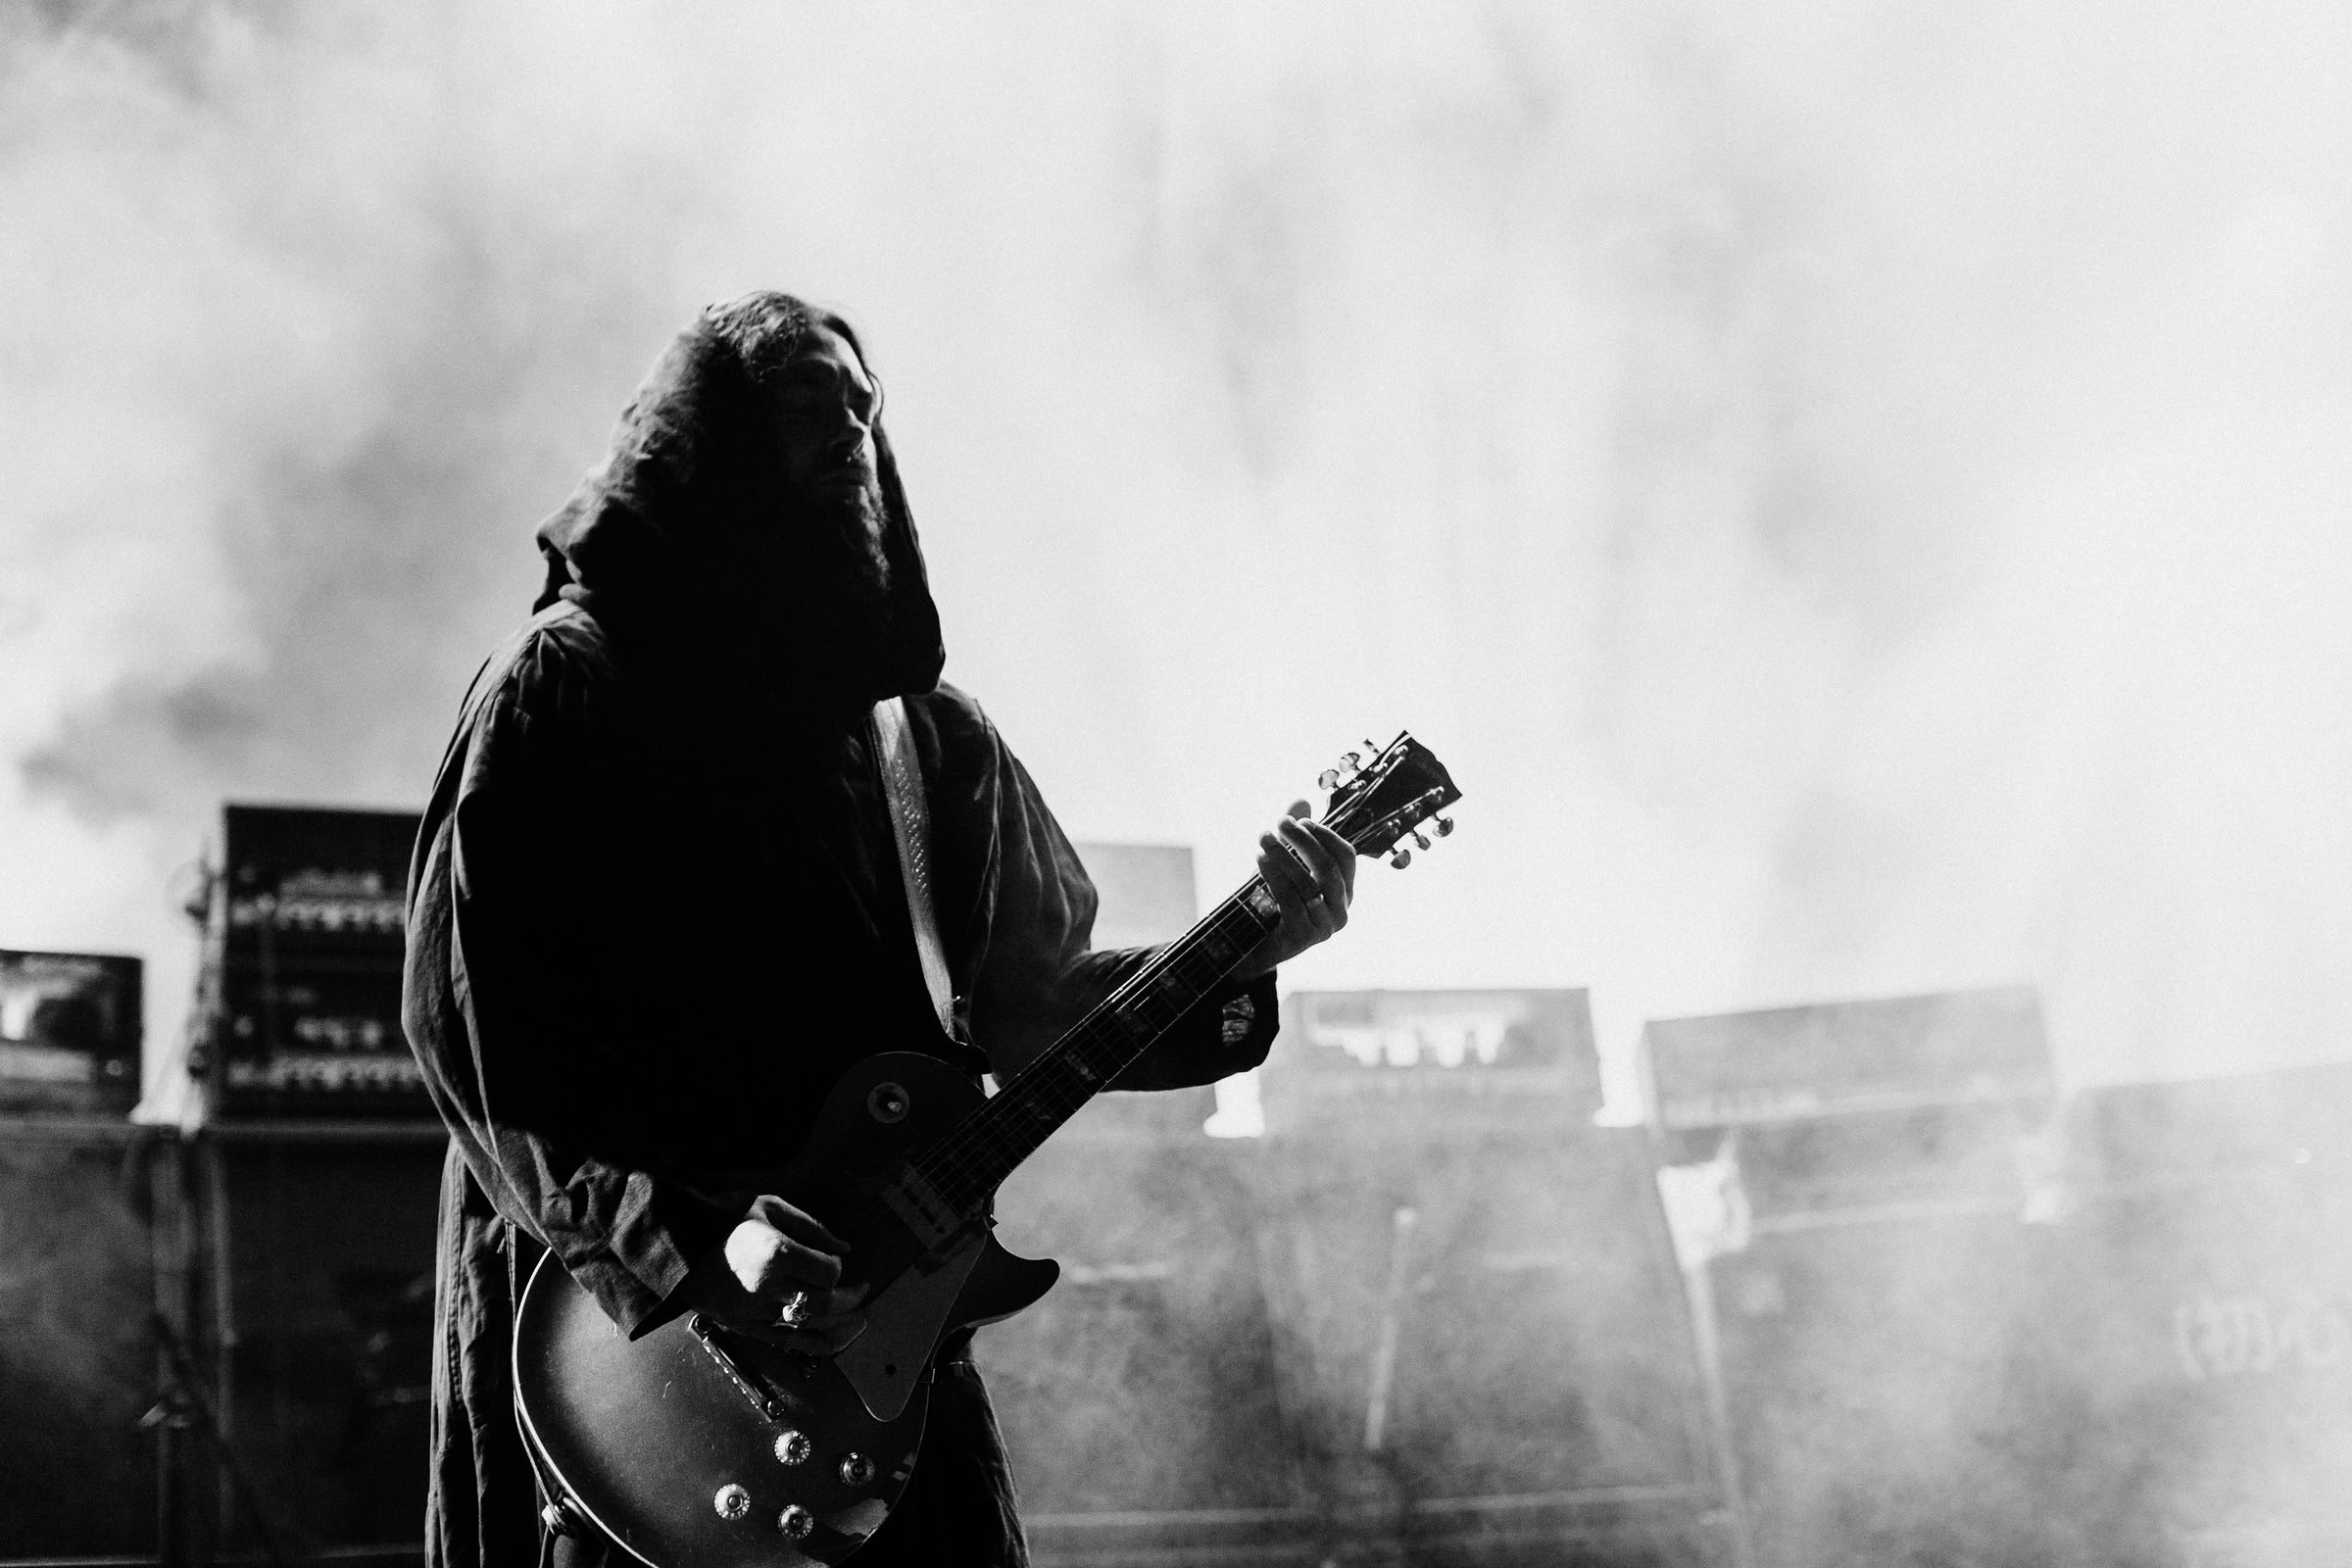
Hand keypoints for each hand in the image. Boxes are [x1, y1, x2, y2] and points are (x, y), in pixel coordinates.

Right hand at [681, 1193, 866, 1353]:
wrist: (676, 1242)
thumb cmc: (724, 1218)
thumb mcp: (769, 1206)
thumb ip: (811, 1226)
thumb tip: (845, 1247)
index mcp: (777, 1253)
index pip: (828, 1271)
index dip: (837, 1266)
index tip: (831, 1258)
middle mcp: (768, 1286)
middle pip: (824, 1303)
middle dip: (849, 1299)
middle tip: (862, 1291)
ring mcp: (753, 1310)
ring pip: (808, 1327)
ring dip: (839, 1325)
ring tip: (857, 1320)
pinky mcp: (742, 1325)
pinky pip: (784, 1342)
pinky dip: (811, 1345)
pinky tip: (831, 1342)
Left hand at [1235, 801, 1355, 978]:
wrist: (1253, 947)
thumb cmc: (1273, 902)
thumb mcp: (1285, 865)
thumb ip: (1295, 835)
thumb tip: (1301, 800)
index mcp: (1345, 891)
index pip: (1346, 856)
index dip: (1324, 835)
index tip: (1299, 821)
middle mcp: (1341, 910)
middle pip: (1328, 867)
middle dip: (1303, 841)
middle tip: (1278, 824)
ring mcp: (1325, 927)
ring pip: (1308, 883)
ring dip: (1283, 855)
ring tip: (1263, 838)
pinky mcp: (1303, 938)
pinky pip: (1290, 900)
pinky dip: (1274, 876)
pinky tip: (1259, 858)